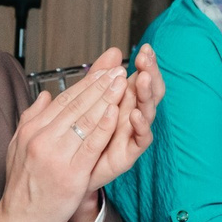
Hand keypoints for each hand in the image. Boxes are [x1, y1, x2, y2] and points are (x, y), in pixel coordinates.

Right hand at [0, 56, 123, 221]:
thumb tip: (46, 96)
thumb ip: (32, 118)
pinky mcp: (71, 174)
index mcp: (32, 130)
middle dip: (100, 84)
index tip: (103, 70)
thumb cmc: (22, 187)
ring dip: (107, 98)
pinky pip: (91, 145)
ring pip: (86, 120)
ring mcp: (57, 155)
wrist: (19, 221)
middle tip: (118, 68)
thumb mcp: (18, 146)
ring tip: (122, 82)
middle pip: (76, 105)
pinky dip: (104, 127)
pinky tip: (116, 112)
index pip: (63, 100)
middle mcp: (42, 139)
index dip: (86, 83)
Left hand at [86, 45, 161, 193]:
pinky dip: (140, 126)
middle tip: (146, 59)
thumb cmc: (83, 137)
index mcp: (126, 101)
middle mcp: (133, 115)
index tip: (145, 49)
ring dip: (146, 94)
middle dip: (150, 74)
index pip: (143, 78)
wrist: (71, 172)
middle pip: (150, 92)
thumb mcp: (88, 101)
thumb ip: (100, 77)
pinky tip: (134, 113)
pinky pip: (141, 139)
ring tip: (143, 79)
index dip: (146, 64)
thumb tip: (114, 51)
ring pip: (147, 111)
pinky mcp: (130, 153)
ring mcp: (133, 134)